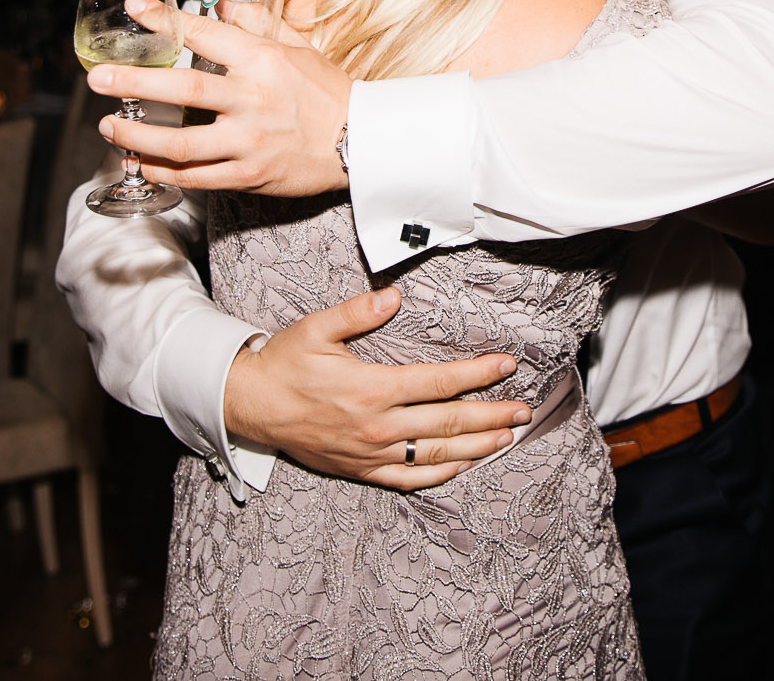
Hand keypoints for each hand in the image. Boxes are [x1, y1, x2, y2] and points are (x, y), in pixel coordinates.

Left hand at [91, 0, 352, 196]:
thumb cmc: (327, 92)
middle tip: (98, 78)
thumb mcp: (297, 47)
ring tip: (110, 127)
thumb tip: (225, 2)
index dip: (166, 22)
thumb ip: (258, 24)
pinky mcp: (249, 174)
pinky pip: (196, 176)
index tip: (135, 12)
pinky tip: (142, 161)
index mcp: (263, 60)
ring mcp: (250, 140)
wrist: (362, 143)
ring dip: (140, 135)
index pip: (206, 35)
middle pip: (186, 88)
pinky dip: (164, 170)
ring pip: (183, 143)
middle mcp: (253, 99)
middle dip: (137, 82)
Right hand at [222, 286, 530, 491]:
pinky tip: (460, 467)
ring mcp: (370, 452)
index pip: (439, 383)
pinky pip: (407, 479)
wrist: (250, 406)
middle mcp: (377, 425)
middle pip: (447, 423)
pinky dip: (438, 475)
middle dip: (491, 416)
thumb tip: (394, 295)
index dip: (477, 374)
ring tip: (506, 438)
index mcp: (372, 388)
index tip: (506, 365)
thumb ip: (357, 311)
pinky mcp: (359, 469)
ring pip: (435, 455)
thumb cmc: (284, 363)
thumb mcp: (316, 328)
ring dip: (475, 447)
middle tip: (523, 411)